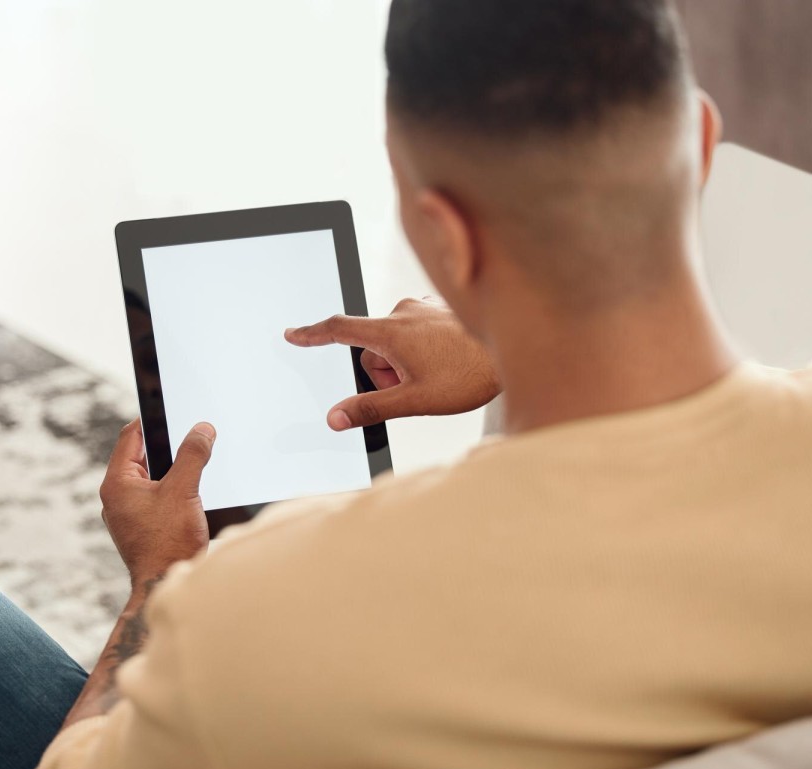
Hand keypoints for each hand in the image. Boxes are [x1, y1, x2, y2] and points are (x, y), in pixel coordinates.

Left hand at [99, 418, 215, 587]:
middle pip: (140, 456)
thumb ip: (192, 455)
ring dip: (171, 472)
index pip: (130, 436)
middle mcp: (116, 497)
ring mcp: (126, 514)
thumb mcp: (183, 490)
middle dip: (167, 448)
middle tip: (190, 439)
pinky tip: (189, 497)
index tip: (172, 410)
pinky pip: (153, 498)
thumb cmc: (168, 544)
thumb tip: (202, 429)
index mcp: (117, 483)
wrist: (165, 586)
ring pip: (149, 478)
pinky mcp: (139, 527)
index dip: (151, 420)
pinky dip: (170, 491)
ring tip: (193, 469)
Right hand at [285, 297, 499, 429]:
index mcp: (391, 331)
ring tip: (439, 375)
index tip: (293, 334)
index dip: (312, 334)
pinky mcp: (439, 309)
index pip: (339, 329)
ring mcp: (423, 308)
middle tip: (416, 387)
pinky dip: (423, 350)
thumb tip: (336, 418)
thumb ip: (371, 409)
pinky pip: (415, 332)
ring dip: (406, 362)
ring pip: (396, 342)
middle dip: (386, 372)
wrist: (519, 348)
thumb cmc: (472, 374)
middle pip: (373, 349)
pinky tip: (447, 362)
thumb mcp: (416, 400)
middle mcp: (404, 312)